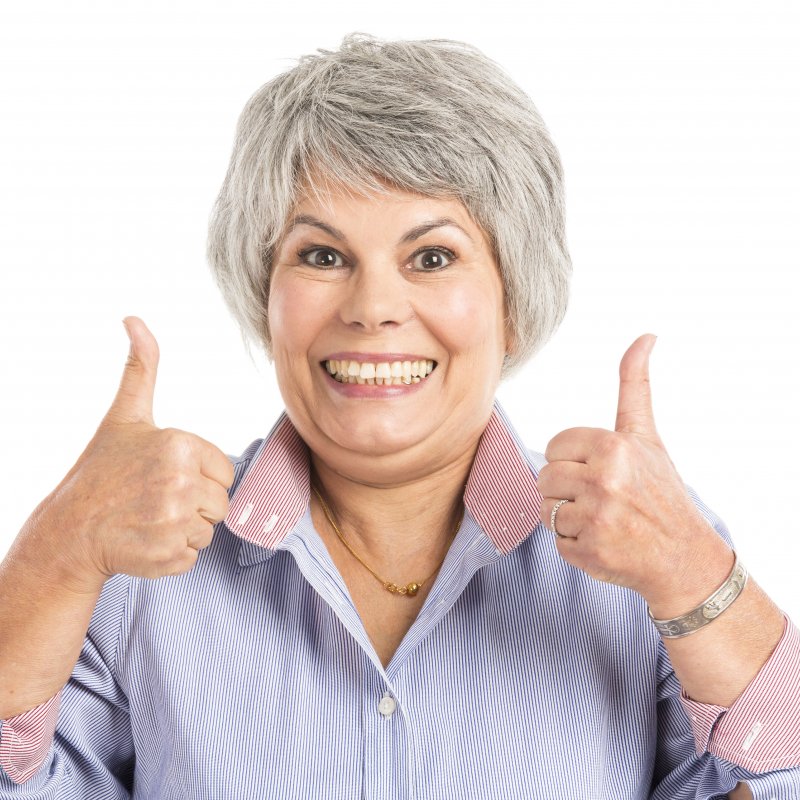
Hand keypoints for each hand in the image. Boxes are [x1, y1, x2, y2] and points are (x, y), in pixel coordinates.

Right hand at [38, 317, 234, 588]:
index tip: (164, 475)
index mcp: (179, 445)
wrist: (69, 531)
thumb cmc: (101, 471)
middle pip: (220, 502)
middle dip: (194, 504)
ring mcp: (174, 522)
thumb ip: (141, 369)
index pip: (223, 470)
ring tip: (149, 519)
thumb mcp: (125, 415)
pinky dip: (173, 554)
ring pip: (209, 530)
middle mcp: (180, 483)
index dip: (198, 475)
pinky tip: (145, 540)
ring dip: (184, 529)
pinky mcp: (168, 556)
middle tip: (154, 499)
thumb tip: (134, 320)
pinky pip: (193, 556)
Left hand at [536, 335, 732, 610]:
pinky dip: (576, 546)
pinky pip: (557, 541)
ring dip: (568, 518)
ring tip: (603, 519)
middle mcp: (605, 479)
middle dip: (567, 489)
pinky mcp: (590, 552)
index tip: (601, 470)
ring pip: (546, 510)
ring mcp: (597, 518)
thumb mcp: (647, 434)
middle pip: (545, 477)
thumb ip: (635, 385)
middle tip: (603, 498)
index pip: (555, 446)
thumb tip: (646, 335)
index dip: (574, 460)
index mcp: (614, 446)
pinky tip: (604, 543)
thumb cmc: (661, 490)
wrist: (684, 556)